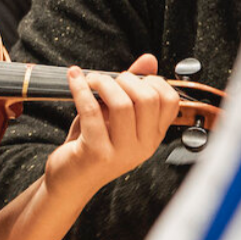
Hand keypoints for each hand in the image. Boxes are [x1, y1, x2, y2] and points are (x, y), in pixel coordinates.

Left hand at [42, 55, 179, 198]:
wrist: (70, 180)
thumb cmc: (93, 143)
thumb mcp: (116, 115)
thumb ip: (134, 87)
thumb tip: (149, 59)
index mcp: (153, 136)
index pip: (170, 101)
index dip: (153, 81)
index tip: (132, 78)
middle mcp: (143, 146)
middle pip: (148, 99)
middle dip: (127, 79)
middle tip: (108, 80)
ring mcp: (122, 152)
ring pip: (123, 104)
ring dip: (103, 83)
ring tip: (91, 80)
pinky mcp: (97, 153)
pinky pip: (92, 111)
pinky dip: (80, 89)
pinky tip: (74, 79)